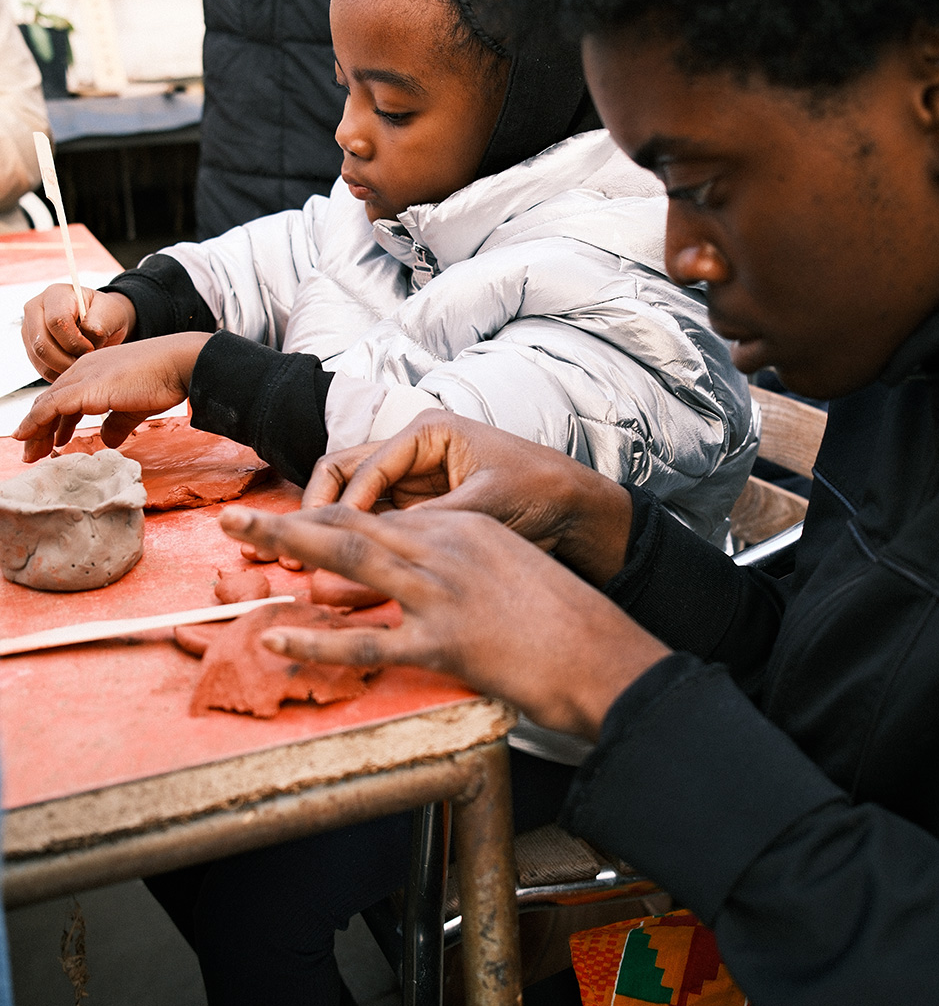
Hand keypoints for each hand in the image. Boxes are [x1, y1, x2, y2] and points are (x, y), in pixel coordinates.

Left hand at [14, 332, 210, 460]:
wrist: (179, 363)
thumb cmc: (164, 379)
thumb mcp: (134, 406)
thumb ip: (117, 423)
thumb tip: (107, 440)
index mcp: (94, 370)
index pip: (64, 397)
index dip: (54, 421)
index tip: (52, 441)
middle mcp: (83, 370)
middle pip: (50, 401)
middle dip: (39, 429)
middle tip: (33, 452)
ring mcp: (83, 377)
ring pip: (45, 405)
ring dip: (34, 431)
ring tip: (29, 453)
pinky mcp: (86, 388)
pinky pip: (50, 407)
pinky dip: (35, 422)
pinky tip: (26, 436)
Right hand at [21, 285, 136, 380]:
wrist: (100, 323)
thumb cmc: (105, 315)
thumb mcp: (111, 313)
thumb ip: (100, 323)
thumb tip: (88, 337)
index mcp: (56, 294)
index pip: (57, 321)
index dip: (75, 341)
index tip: (91, 348)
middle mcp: (36, 309)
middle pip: (42, 343)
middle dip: (67, 360)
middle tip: (86, 362)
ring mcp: (29, 329)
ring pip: (39, 358)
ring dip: (63, 368)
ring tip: (82, 364)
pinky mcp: (30, 347)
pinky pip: (41, 368)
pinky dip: (59, 374)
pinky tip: (74, 369)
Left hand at [220, 502, 667, 739]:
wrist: (602, 652)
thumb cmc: (565, 617)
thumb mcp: (511, 570)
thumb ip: (463, 565)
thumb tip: (424, 581)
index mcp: (463, 527)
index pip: (382, 517)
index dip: (329, 520)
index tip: (290, 522)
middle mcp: (446, 548)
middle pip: (354, 526)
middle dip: (291, 521)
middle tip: (238, 519)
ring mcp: (442, 592)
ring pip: (350, 562)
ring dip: (288, 549)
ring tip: (241, 544)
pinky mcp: (443, 641)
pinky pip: (367, 640)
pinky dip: (317, 639)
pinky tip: (277, 635)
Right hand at [303, 413, 633, 586]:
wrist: (578, 512)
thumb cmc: (540, 492)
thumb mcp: (483, 505)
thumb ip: (430, 523)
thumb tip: (379, 547)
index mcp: (429, 433)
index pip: (363, 465)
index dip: (341, 508)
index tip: (325, 544)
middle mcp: (414, 452)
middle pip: (344, 475)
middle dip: (317, 511)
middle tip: (292, 549)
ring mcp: (415, 481)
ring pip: (353, 501)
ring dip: (328, 529)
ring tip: (300, 562)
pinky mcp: (421, 509)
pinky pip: (376, 524)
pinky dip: (355, 544)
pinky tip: (337, 572)